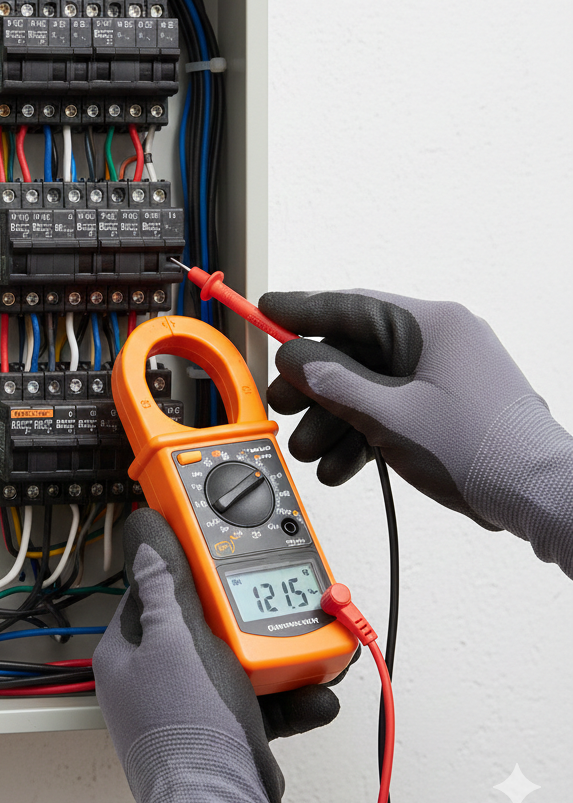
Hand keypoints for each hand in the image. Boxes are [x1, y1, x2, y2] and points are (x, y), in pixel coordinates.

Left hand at [94, 508, 344, 802]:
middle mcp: (155, 678)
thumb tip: (145, 531)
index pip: (152, 590)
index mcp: (128, 653)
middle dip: (243, 614)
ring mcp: (191, 704)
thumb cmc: (188, 729)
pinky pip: (260, 698)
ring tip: (304, 644)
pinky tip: (313, 690)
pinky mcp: (226, 728)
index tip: (215, 551)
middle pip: (202, 621)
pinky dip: (288, 693)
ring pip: (236, 659)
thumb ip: (165, 582)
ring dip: (275, 653)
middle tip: (270, 602)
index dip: (185, 567)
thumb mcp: (178, 636)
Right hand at [258, 290, 572, 573]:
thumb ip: (334, 383)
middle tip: (282, 404)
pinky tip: (341, 464)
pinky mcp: (443, 405)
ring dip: (333, 420)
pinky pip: (388, 408)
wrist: (537, 495)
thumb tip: (294, 358)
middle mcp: (436, 342)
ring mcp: (441, 375)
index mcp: (430, 325)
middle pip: (353, 352)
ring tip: (311, 450)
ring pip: (367, 386)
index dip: (301, 310)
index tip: (265, 310)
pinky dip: (362, 433)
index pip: (350, 306)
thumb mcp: (390, 415)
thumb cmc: (481, 449)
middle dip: (313, 387)